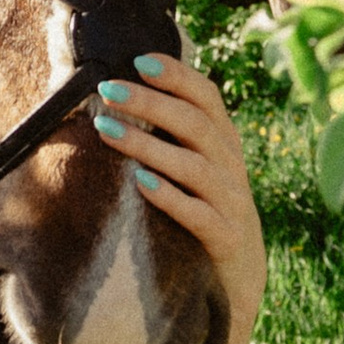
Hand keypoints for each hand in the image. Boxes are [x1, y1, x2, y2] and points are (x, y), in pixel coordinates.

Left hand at [93, 54, 265, 320]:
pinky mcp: (225, 239)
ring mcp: (231, 203)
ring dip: (149, 145)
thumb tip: (117, 96)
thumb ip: (170, 136)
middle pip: (195, 124)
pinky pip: (199, 215)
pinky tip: (139, 183)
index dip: (177, 76)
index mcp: (223, 143)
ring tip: (107, 131)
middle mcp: (231, 166)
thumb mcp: (192, 169)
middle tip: (107, 90)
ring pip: (194, 166)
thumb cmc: (201, 214)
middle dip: (150, 103)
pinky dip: (170, 197)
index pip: (207, 97)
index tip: (139, 60)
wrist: (236, 282)